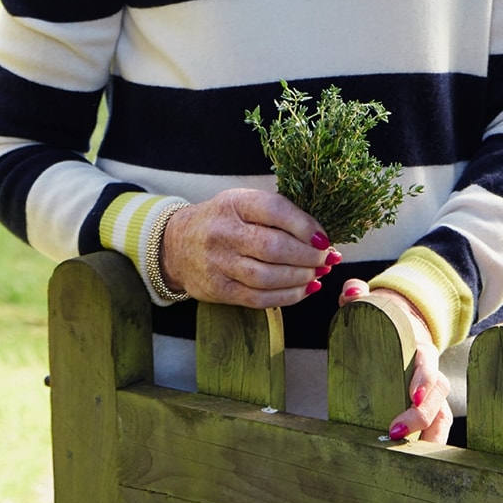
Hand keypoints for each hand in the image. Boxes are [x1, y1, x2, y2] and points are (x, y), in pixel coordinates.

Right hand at [161, 188, 339, 307]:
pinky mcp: (218, 289)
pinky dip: (287, 296)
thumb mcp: (244, 204)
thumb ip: (279, 216)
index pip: (275, 210)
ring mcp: (218, 263)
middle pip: (274, 247)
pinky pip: (258, 299)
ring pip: (268, 277)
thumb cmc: (224, 221)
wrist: (177, 243)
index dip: (305, 226)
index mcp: (234, 203)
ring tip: (316, 274)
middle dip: (308, 256)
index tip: (324, 238)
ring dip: (301, 278)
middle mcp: (224, 232)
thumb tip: (323, 239)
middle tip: (325, 259)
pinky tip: (303, 290)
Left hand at [340, 279, 451, 443]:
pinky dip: (430, 441)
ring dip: (431, 433)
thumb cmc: (383, 315)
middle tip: (396, 431)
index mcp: (417, 344)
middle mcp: (429, 368)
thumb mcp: (370, 301)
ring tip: (412, 457)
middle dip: (423, 414)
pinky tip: (417, 460)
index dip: (423, 379)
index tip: (411, 397)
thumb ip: (358, 292)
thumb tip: (352, 292)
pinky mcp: (425, 403)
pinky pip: (435, 424)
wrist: (401, 319)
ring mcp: (429, 388)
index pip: (427, 361)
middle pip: (438, 391)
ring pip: (442, 412)